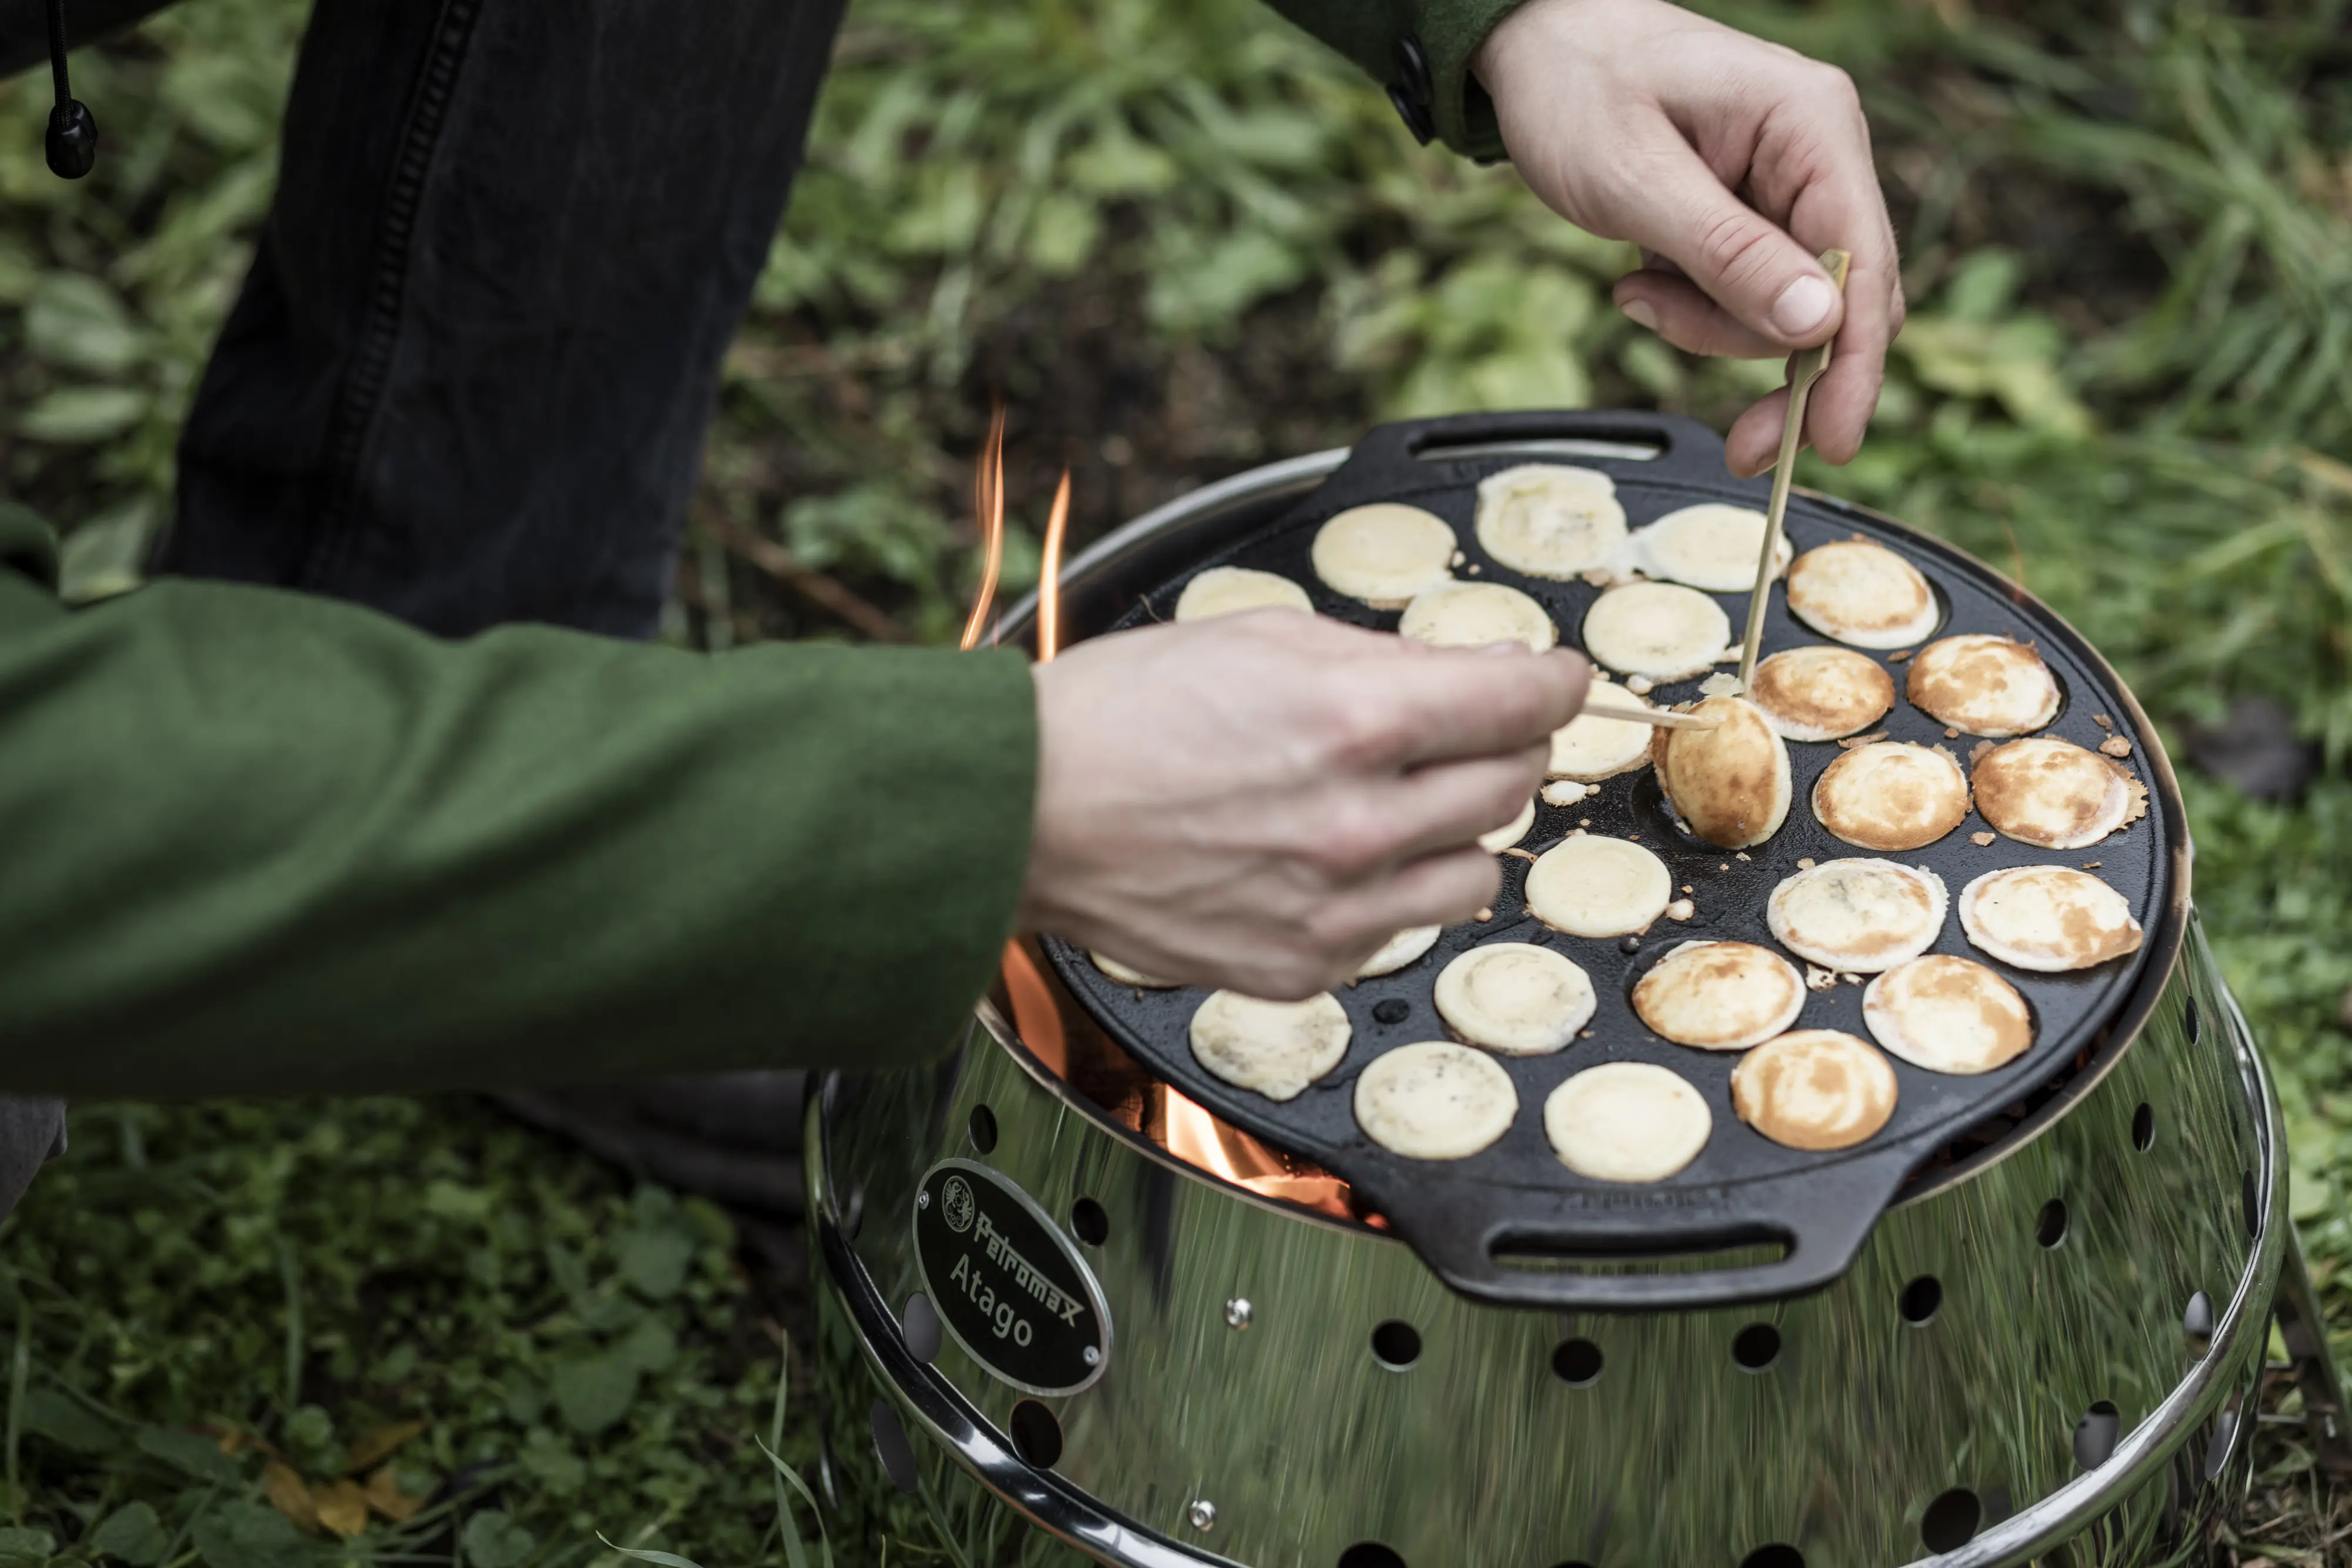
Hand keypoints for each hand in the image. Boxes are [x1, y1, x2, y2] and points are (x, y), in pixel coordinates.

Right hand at [1020, 611, 1589, 999]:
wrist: (1021, 812)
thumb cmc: (1118, 715)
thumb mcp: (1260, 637)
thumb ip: (1378, 661)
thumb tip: (1464, 678)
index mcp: (1359, 718)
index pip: (1527, 702)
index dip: (1553, 681)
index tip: (1552, 680)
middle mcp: (1361, 822)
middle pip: (1515, 783)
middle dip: (1495, 747)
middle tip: (1451, 732)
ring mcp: (1337, 906)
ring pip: (1476, 871)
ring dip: (1449, 831)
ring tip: (1380, 805)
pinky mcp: (1302, 965)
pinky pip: (1398, 928)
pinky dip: (1381, 892)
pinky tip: (1316, 859)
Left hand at [1475, 0, 1903, 476]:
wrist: (1538, 46)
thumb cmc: (1578, 91)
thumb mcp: (1638, 181)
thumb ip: (1728, 254)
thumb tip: (1818, 325)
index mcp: (1810, 125)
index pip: (1864, 262)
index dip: (1856, 362)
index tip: (1832, 441)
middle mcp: (1819, 153)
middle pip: (1841, 300)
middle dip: (1777, 365)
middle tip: (1738, 441)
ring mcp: (1791, 185)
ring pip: (1789, 311)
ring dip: (1712, 327)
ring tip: (1637, 292)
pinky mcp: (1756, 214)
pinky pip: (1750, 295)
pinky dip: (1698, 309)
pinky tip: (1642, 283)